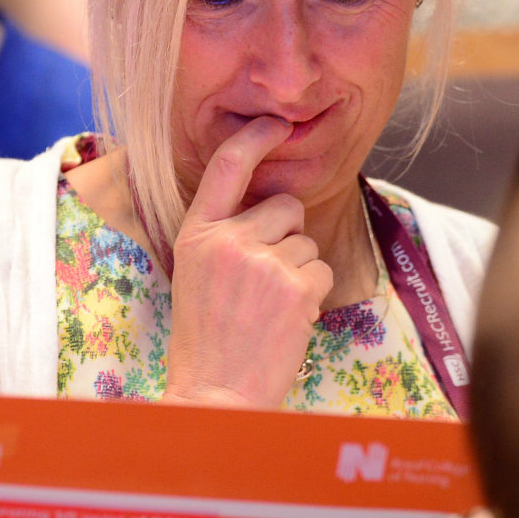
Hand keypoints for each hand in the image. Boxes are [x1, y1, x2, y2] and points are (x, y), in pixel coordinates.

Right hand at [162, 116, 333, 408]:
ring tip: (268, 308)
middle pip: (285, 207)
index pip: (227, 167)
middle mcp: (228, 240)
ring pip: (307, 242)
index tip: (275, 124)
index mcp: (197, 234)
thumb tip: (270, 207)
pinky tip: (285, 319)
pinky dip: (312, 294)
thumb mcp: (197, 274)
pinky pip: (322, 270)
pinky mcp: (295, 286)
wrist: (215, 393)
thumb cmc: (206, 338)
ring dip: (299, 271)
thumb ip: (225, 236)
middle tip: (264, 281)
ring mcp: (263, 262)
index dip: (254, 139)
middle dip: (287, 236)